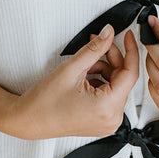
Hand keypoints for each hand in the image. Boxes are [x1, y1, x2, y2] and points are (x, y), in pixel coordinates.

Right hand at [10, 25, 138, 139]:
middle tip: (97, 44)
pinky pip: (110, 96)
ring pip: (116, 86)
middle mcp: (111, 119)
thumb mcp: (71, 68)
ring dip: (104, 70)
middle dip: (111, 59)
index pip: (130, 73)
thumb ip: (95, 49)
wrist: (28, 120)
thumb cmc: (44, 102)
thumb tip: (108, 34)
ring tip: (84, 65)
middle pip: (123, 79)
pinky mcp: (102, 122)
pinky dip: (100, 82)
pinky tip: (84, 77)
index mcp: (107, 107)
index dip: (131, 50)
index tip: (128, 36)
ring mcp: (107, 123)